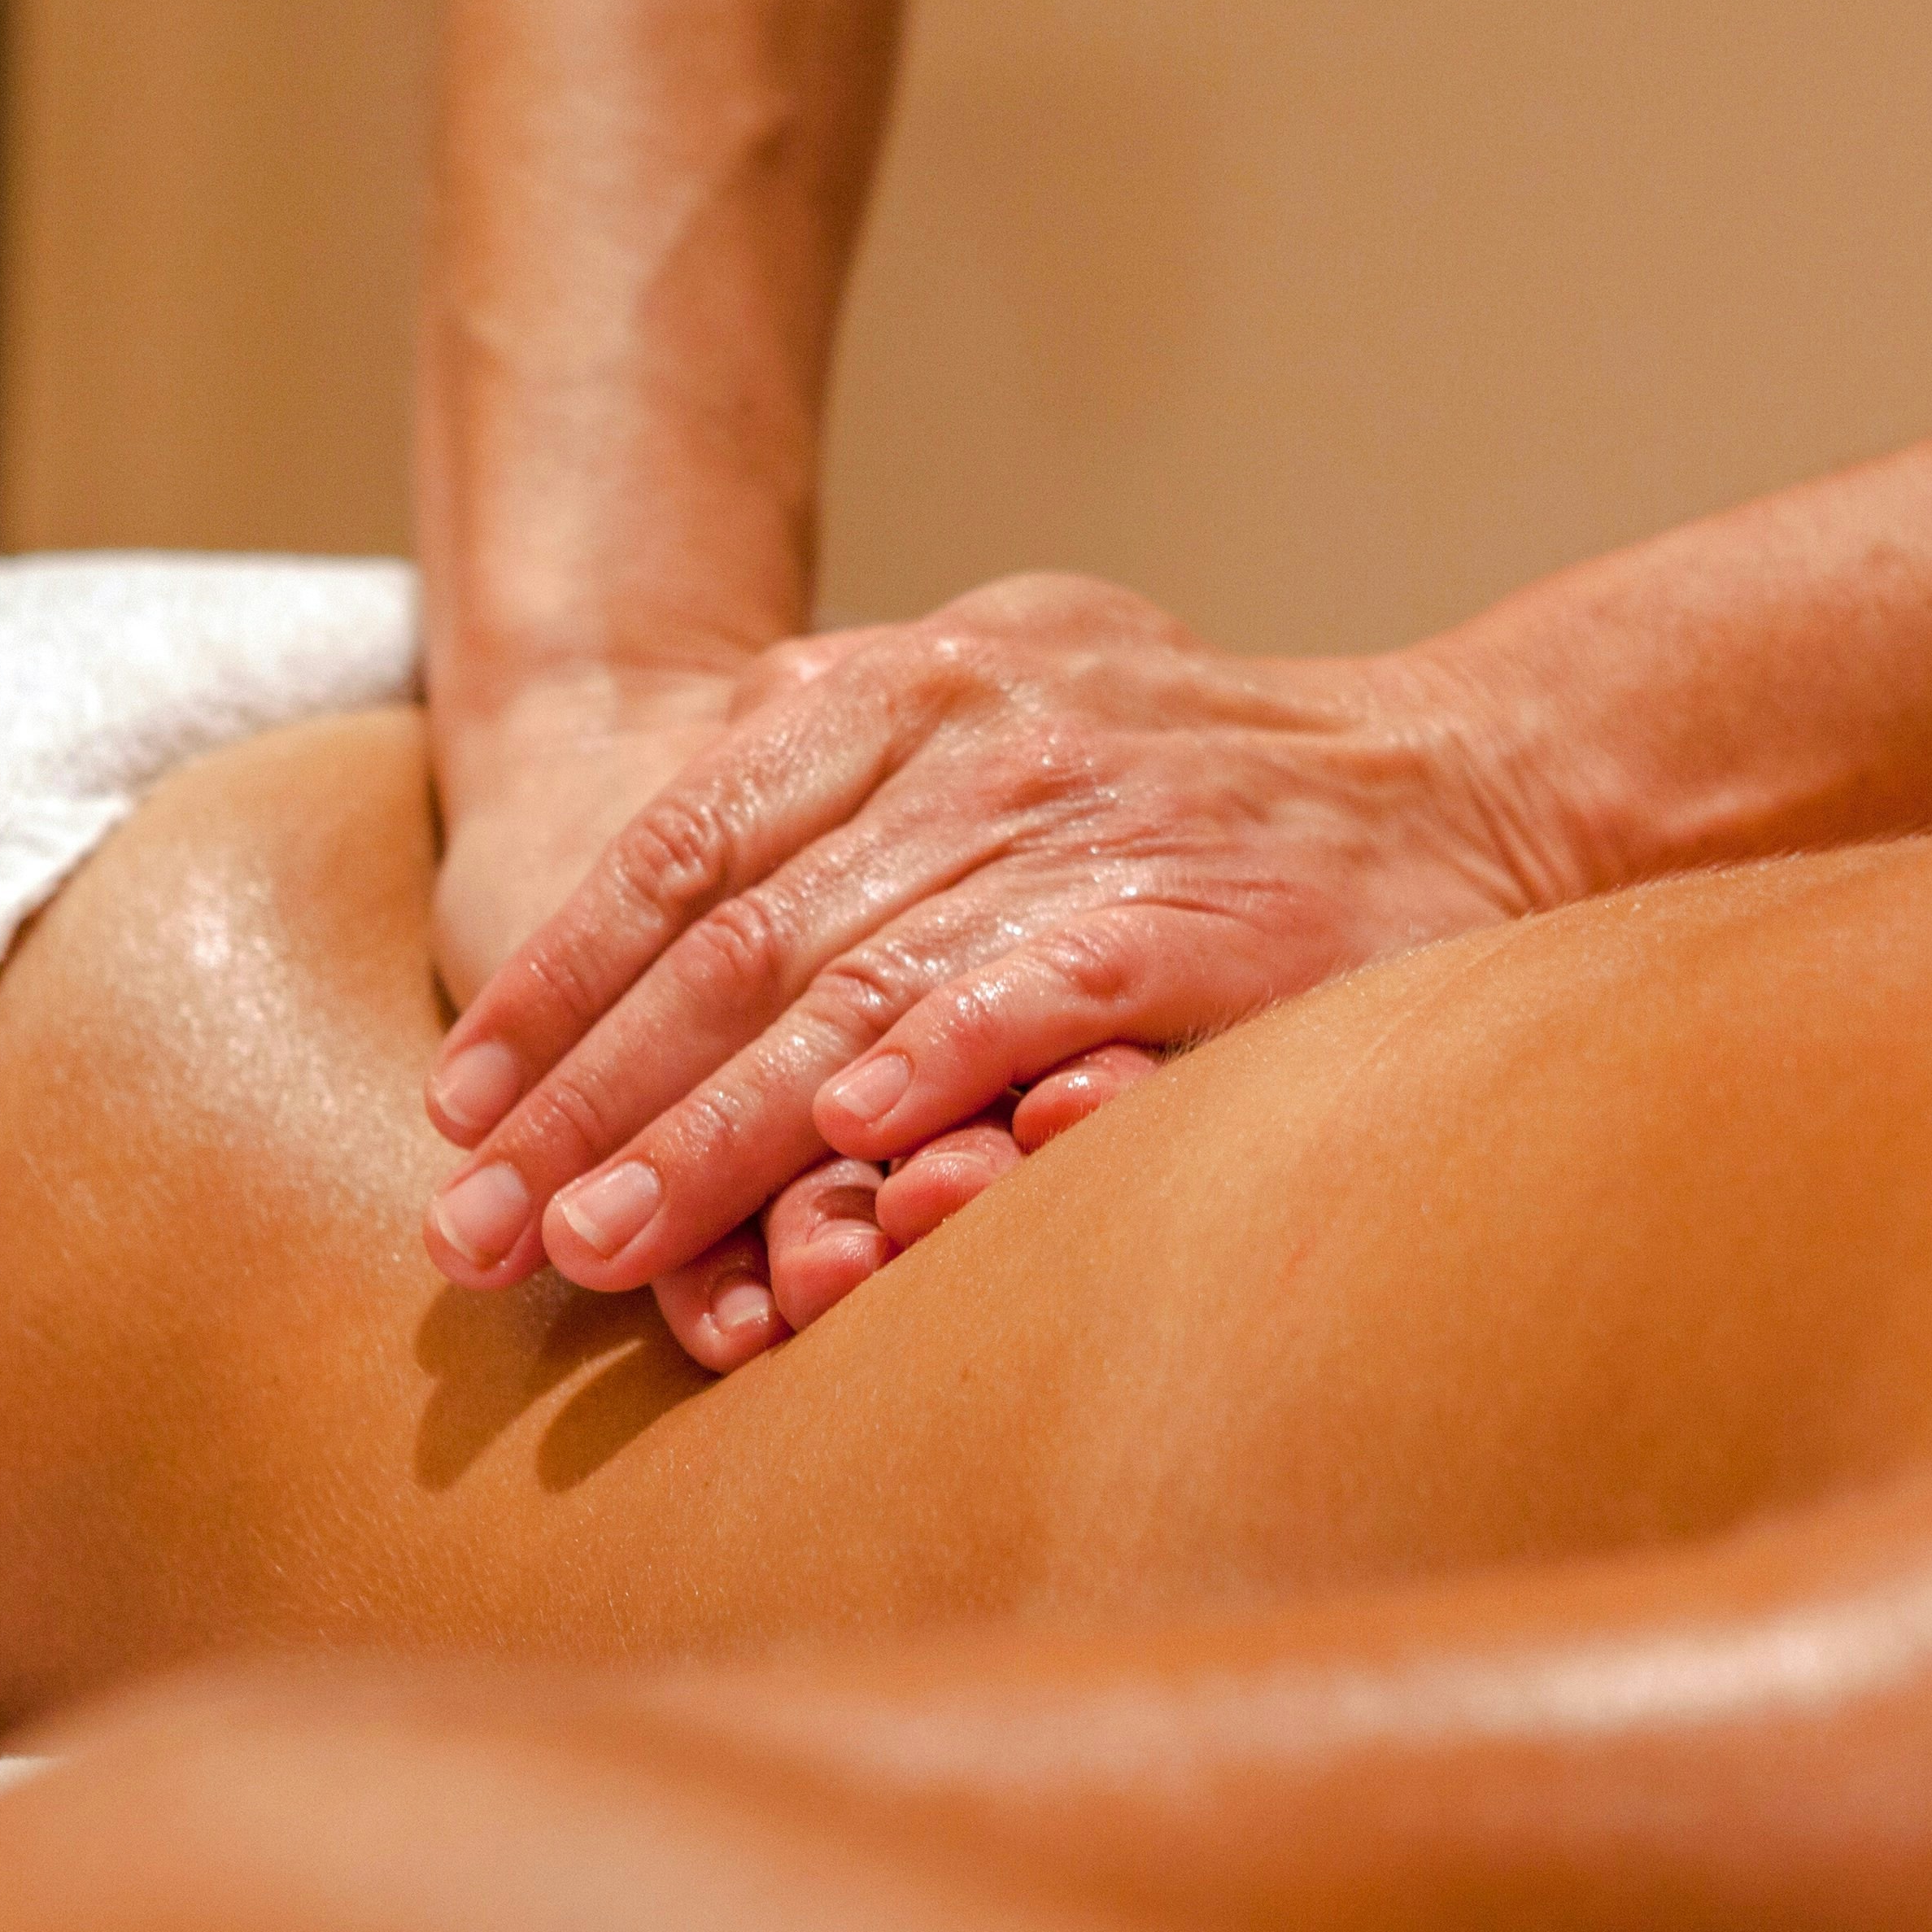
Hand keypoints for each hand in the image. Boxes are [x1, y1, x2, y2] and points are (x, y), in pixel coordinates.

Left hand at [413, 574, 1574, 1314]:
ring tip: (595, 1250)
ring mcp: (1084, 836)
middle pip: (727, 942)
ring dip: (703, 1136)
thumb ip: (864, 734)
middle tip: (475, 1234)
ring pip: (843, 995)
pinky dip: (925, 1072)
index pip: (679, 848)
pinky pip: (1026, 1001)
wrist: (1474, 778)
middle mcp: (976, 749)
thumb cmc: (1221, 775)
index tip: (457, 1113)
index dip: (554, 987)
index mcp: (910, 691)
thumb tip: (703, 782)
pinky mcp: (1192, 928)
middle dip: (583, 1103)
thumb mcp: (1022, 681)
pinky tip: (831, 1156)